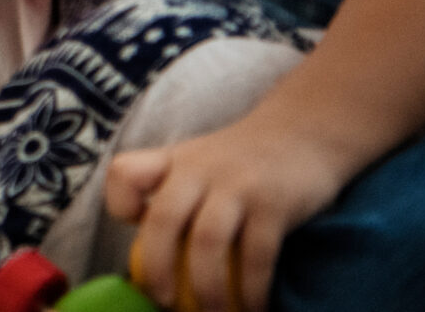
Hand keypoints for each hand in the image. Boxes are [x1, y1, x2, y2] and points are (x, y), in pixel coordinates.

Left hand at [108, 116, 354, 311]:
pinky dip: (252, 289)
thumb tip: (158, 256)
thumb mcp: (199, 163)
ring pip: (207, 242)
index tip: (134, 229)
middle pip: (164, 219)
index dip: (120, 203)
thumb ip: (176, 195)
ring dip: (206, 288)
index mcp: (172, 161)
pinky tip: (254, 308)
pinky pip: (257, 255)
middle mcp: (198, 171)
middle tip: (162, 302)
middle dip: (158, 268)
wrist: (304, 130)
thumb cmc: (242, 159)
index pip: (124, 172)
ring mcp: (237, 186)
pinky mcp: (274, 205)